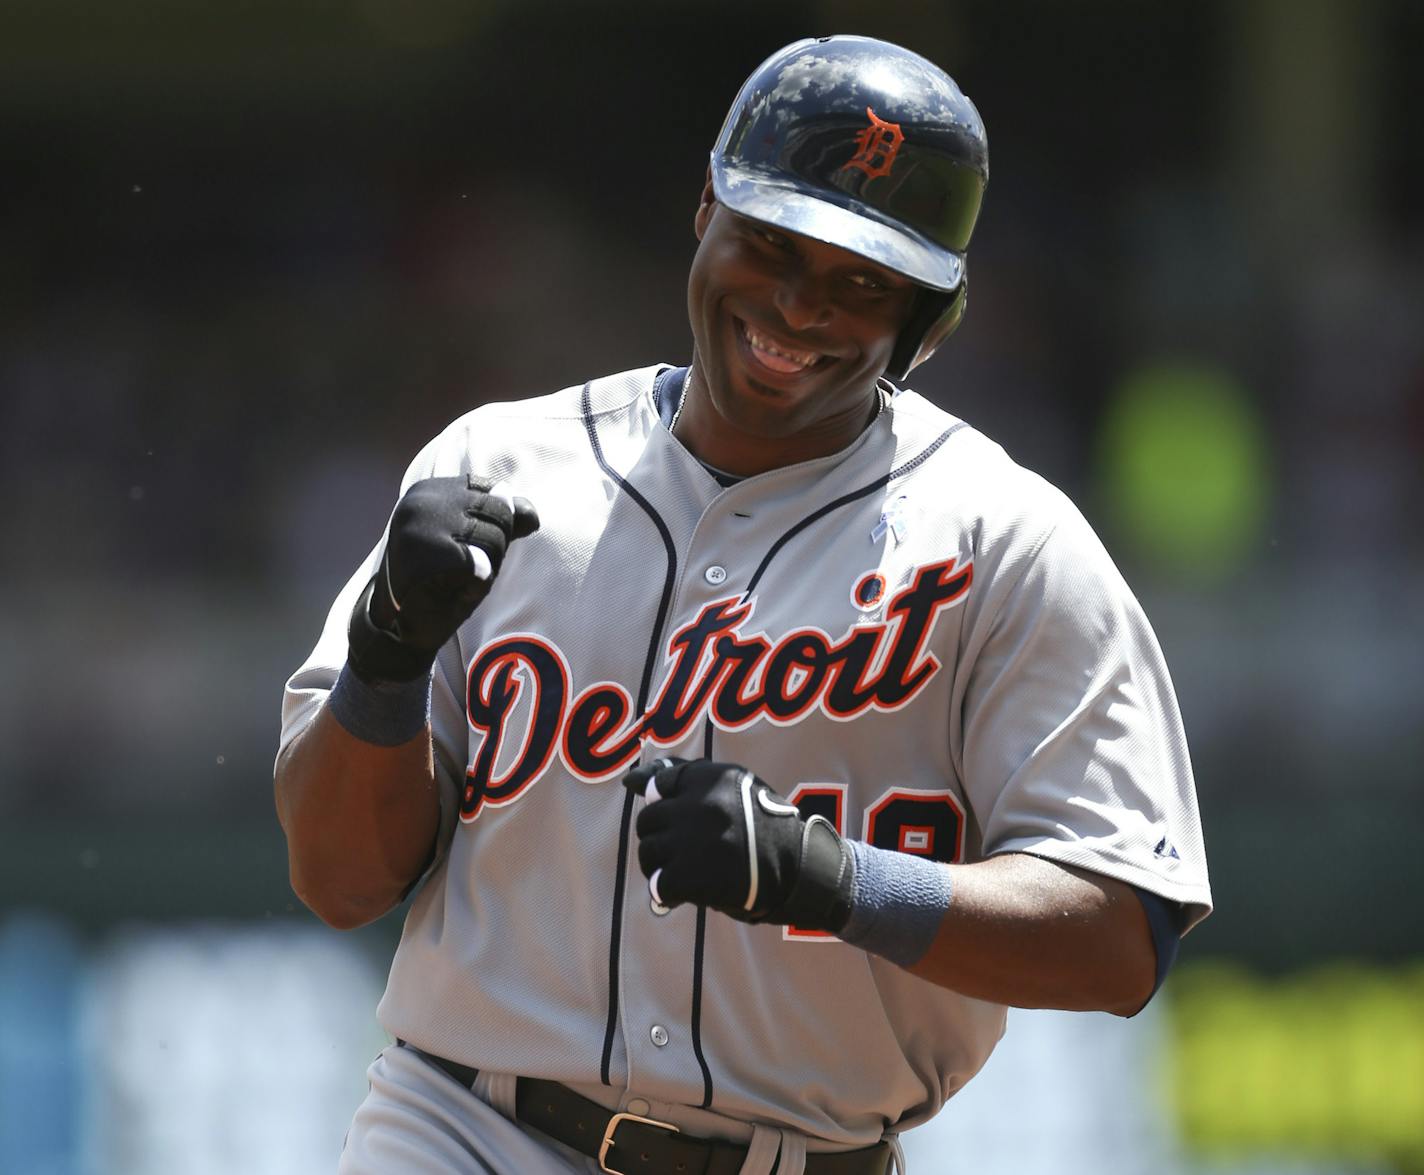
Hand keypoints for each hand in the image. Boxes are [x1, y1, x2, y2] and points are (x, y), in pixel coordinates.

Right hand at [347, 475, 538, 683]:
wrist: (401, 625)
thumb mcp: (479, 542)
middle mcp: (421, 500)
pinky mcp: (421, 556)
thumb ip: (505, 520)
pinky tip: (455, 588)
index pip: (493, 490)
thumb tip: (530, 513)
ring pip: (494, 538)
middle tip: (463, 567)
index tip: (471, 544)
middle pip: (499, 511)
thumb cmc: (443, 579)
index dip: (498, 523)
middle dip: (496, 546)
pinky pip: (480, 563)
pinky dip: (478, 581)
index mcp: (430, 489)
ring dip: (488, 566)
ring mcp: (418, 526)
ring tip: (457, 578)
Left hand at [622, 758, 854, 931]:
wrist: (798, 869)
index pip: (660, 785)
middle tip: (682, 853)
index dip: (666, 807)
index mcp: (711, 777)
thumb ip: (683, 777)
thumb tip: (630, 781)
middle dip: (660, 838)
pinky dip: (667, 893)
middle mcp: (699, 804)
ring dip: (660, 866)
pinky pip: (659, 884)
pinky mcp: (690, 875)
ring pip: (648, 852)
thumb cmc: (762, 827)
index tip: (681, 822)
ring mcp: (693, 840)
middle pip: (648, 821)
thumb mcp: (733, 788)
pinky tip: (683, 893)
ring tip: (682, 873)